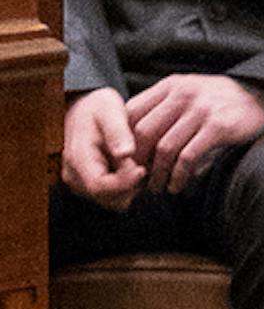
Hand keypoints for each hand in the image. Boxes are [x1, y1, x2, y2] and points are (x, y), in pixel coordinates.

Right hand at [61, 88, 144, 206]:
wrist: (83, 110)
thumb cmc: (98, 107)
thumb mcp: (109, 110)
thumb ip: (117, 132)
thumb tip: (127, 153)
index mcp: (78, 158)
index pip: (99, 186)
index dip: (124, 183)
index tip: (143, 169)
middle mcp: (74, 176)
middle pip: (106, 198)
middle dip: (130, 187)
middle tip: (146, 165)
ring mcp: (79, 184)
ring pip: (111, 201)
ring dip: (129, 188)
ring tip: (139, 163)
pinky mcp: (87, 187)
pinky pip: (110, 197)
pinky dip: (125, 187)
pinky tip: (132, 168)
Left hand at [124, 73, 263, 188]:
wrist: (260, 96)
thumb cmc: (218, 101)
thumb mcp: (187, 93)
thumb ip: (161, 109)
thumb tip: (131, 145)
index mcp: (171, 85)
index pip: (132, 112)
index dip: (124, 141)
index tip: (125, 162)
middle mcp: (183, 93)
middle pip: (145, 133)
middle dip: (138, 163)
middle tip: (138, 181)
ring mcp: (201, 109)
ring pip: (165, 148)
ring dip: (157, 175)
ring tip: (158, 188)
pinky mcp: (218, 126)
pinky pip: (188, 157)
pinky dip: (178, 176)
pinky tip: (177, 185)